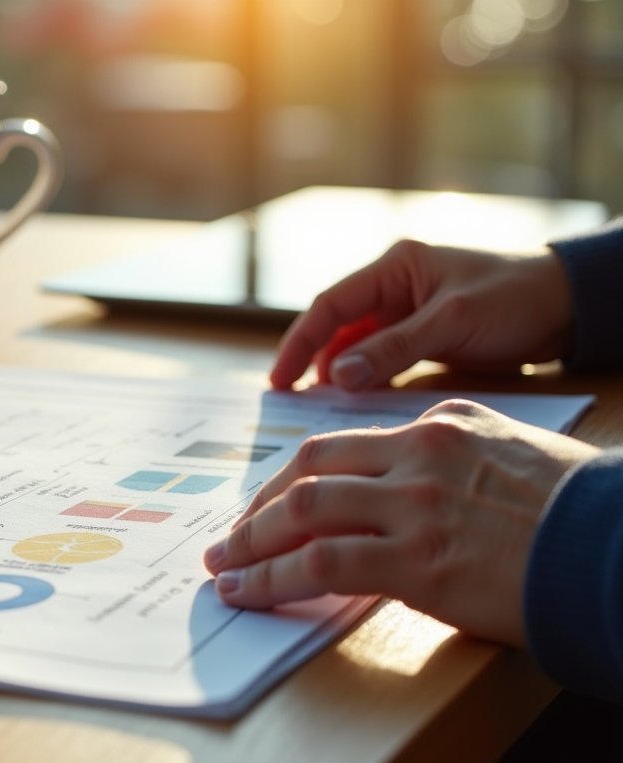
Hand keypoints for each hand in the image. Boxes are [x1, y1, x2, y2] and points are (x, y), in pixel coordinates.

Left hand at [202, 401, 599, 646]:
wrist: (616, 549)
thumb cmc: (577, 512)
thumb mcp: (512, 454)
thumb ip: (452, 457)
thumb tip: (406, 482)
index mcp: (442, 425)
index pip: (345, 444)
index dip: (296, 477)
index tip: (272, 501)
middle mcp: (419, 453)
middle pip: (310, 468)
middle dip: (260, 503)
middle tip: (233, 535)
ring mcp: (415, 504)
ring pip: (303, 511)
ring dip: (252, 542)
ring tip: (224, 567)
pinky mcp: (416, 560)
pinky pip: (320, 563)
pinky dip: (272, 578)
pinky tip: (248, 591)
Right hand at [270, 241, 574, 390]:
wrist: (570, 306)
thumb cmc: (516, 299)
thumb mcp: (452, 321)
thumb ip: (394, 349)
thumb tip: (339, 378)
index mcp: (395, 267)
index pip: (331, 305)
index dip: (300, 342)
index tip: (281, 379)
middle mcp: (394, 287)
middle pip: (338, 327)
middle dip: (314, 361)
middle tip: (293, 400)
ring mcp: (408, 313)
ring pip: (358, 346)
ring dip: (341, 373)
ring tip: (324, 407)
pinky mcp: (424, 337)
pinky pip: (383, 360)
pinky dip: (368, 380)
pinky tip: (360, 402)